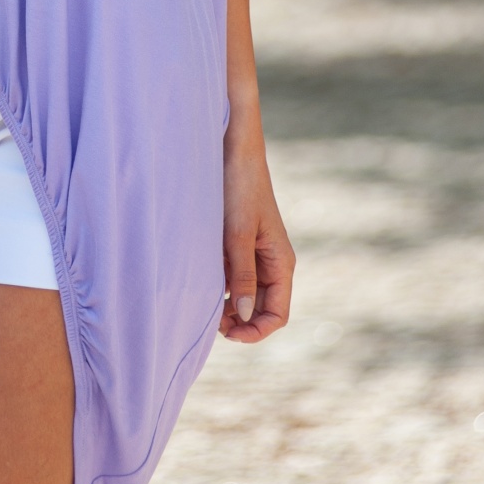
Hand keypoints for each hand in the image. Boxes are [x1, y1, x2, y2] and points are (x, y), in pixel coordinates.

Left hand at [219, 121, 294, 342]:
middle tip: (209, 320)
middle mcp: (271, 262)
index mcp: (281, 263)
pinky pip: (233, 275)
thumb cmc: (239, 188)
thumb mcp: (238, 235)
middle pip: (261, 309)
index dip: (256, 331)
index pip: (278, 315)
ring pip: (245, 295)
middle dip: (239, 321)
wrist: (232, 150)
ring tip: (203, 301)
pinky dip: (220, 284)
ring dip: (228, 305)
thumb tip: (245, 316)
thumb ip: (243, 276)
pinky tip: (201, 280)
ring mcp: (254, 254)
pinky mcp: (238, 244)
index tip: (229, 333)